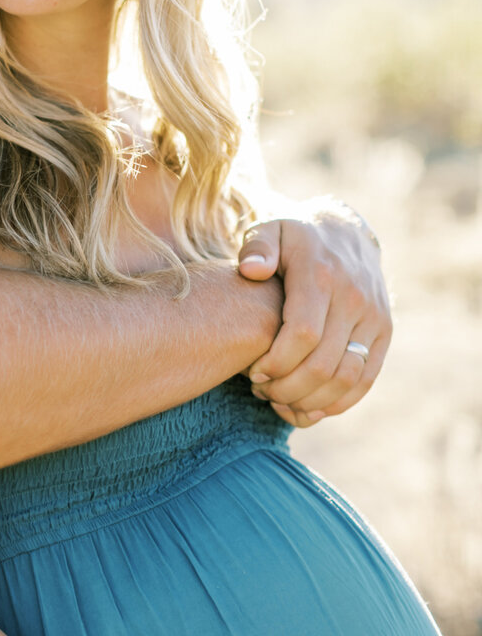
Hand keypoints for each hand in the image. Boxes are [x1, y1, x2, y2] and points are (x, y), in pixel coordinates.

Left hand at [237, 203, 390, 426]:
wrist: (345, 231)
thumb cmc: (295, 237)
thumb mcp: (270, 228)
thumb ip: (257, 247)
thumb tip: (251, 269)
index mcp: (322, 275)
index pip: (303, 335)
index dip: (276, 364)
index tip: (253, 372)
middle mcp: (354, 298)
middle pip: (323, 364)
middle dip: (287, 388)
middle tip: (262, 390)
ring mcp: (374, 317)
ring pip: (346, 379)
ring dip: (311, 400)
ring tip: (280, 400)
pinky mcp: (384, 333)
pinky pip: (365, 380)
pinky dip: (337, 403)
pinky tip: (307, 407)